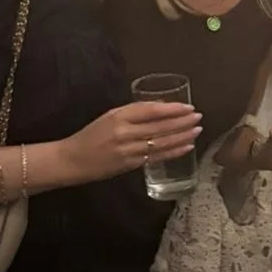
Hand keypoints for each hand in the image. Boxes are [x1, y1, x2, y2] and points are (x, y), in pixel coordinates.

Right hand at [61, 101, 201, 183]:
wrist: (72, 160)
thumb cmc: (91, 135)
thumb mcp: (109, 117)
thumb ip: (133, 112)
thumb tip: (162, 107)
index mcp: (118, 116)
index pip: (151, 111)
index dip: (172, 109)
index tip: (188, 107)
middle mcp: (124, 132)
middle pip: (159, 126)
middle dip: (182, 122)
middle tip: (198, 117)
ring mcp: (128, 150)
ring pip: (161, 142)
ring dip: (182, 136)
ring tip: (197, 130)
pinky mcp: (130, 165)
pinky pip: (156, 157)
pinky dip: (173, 151)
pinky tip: (187, 147)